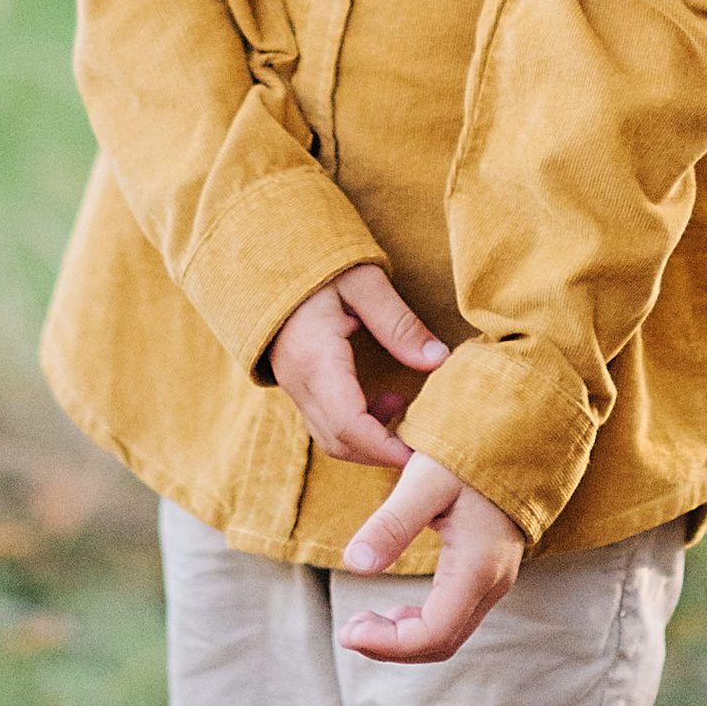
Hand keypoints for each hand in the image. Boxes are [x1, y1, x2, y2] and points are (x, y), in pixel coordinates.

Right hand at [268, 267, 448, 470]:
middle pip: (339, 442)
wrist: (267, 252)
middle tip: (424, 445)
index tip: (421, 452)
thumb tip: (439, 360)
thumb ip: (399, 323)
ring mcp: (293, 386)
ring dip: (369, 442)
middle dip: (381, 453)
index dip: (385, 448)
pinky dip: (357, 428)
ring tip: (406, 412)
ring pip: (330, 438)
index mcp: (314, 359)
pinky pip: (325, 423)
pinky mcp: (297, 384)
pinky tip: (385, 403)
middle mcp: (298, 382)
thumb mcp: (364, 282)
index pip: (348, 424)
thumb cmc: (318, 261)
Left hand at [339, 449, 524, 662]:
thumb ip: (392, 523)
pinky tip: (396, 611)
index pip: (433, 634)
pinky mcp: (490, 570)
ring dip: (405, 637)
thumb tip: (355, 564)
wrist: (516, 432)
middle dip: (392, 645)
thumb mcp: (425, 481)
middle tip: (348, 630)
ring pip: (449, 633)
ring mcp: (495, 579)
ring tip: (363, 622)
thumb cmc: (470, 451)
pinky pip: (456, 615)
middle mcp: (492, 582)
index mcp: (477, 568)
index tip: (347, 631)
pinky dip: (422, 622)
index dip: (388, 644)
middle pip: (441, 643)